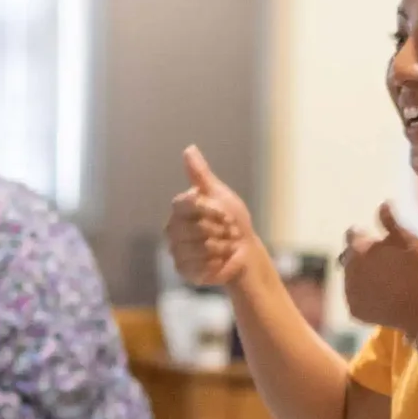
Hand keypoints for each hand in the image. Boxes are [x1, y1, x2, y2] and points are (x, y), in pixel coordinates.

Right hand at [168, 146, 263, 287]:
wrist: (244, 252)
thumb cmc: (233, 222)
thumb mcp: (220, 194)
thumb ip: (201, 175)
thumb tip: (189, 149)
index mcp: (179, 209)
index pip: (186, 205)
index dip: (210, 210)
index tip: (228, 215)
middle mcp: (172, 229)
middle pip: (195, 228)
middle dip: (220, 231)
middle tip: (230, 233)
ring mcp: (176, 250)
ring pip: (198, 247)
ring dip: (221, 248)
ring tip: (227, 247)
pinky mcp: (183, 269)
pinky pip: (198, 265)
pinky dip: (215, 263)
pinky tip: (220, 261)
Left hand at [341, 205, 417, 336]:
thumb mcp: (409, 241)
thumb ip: (391, 222)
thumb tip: (382, 203)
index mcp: (358, 249)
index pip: (352, 235)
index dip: (364, 235)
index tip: (375, 238)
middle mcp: (348, 271)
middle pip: (350, 257)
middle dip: (362, 257)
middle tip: (384, 263)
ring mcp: (349, 293)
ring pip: (351, 278)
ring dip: (361, 275)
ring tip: (385, 280)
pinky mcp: (354, 311)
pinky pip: (356, 298)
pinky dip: (365, 295)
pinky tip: (383, 296)